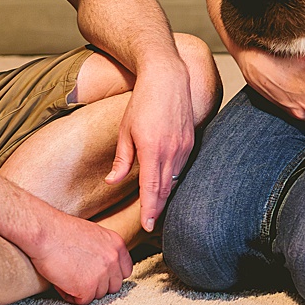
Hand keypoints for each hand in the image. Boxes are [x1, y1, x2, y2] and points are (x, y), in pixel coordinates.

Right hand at [32, 208, 132, 304]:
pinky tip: (62, 283)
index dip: (111, 276)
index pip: (125, 271)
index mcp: (117, 245)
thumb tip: (102, 266)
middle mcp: (113, 259)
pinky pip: (83, 301)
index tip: (98, 275)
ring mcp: (102, 274)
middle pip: (114, 286)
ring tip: (67, 277)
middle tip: (79, 277)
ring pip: (98, 295)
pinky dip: (71, 295)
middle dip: (98, 285)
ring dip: (83, 290)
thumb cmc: (61, 232)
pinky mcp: (88, 287)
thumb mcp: (93, 235)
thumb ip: (103, 250)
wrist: (45, 233)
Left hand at [105, 56, 194, 232]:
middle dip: (157, 208)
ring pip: (175, 179)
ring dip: (166, 194)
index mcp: (152, 150)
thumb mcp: (125, 130)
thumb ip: (122, 159)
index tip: (147, 226)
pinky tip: (167, 184)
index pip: (151, 189)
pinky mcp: (191, 141)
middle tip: (150, 224)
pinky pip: (183, 166)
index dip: (149, 210)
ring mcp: (184, 146)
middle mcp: (172, 151)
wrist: (167, 78)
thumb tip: (112, 181)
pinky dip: (174, 178)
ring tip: (156, 208)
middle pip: (165, 189)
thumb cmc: (143, 101)